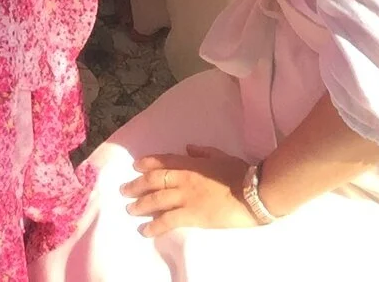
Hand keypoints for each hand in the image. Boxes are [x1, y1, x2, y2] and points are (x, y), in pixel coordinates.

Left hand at [122, 147, 262, 234]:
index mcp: (191, 163)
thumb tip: (188, 147)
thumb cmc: (241, 173)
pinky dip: (154, 226)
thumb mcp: (221, 156)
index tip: (136, 165)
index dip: (147, 163)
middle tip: (124, 190)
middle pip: (153, 180)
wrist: (254, 193)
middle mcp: (184, 179)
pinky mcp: (192, 216)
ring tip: (130, 209)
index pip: (164, 161)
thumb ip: (203, 152)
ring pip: (156, 200)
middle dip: (136, 185)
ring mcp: (186, 198)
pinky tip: (145, 230)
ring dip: (140, 204)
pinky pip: (167, 220)